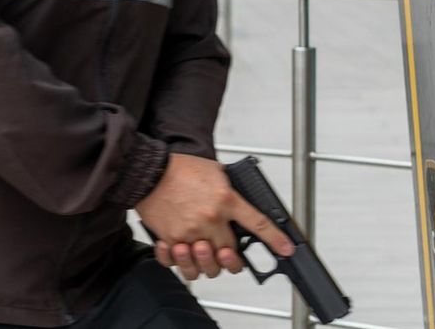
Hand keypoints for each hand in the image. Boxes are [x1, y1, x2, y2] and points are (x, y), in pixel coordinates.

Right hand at [136, 154, 295, 279]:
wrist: (148, 170)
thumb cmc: (178, 168)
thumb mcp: (215, 171)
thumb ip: (229, 189)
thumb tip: (240, 200)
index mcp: (225, 201)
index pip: (258, 225)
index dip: (276, 240)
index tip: (286, 249)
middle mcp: (210, 220)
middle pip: (231, 254)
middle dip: (231, 258)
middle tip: (227, 253)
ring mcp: (190, 232)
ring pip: (207, 266)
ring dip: (208, 265)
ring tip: (204, 254)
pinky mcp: (171, 238)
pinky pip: (178, 262)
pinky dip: (180, 262)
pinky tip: (181, 253)